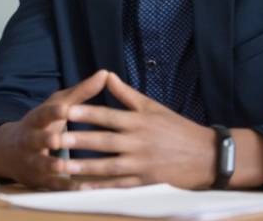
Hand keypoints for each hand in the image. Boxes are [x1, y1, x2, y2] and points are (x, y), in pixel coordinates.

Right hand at [0, 69, 109, 189]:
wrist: (11, 152)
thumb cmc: (43, 124)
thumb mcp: (57, 105)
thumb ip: (81, 92)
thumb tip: (105, 73)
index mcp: (36, 119)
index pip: (44, 113)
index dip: (53, 112)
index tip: (64, 109)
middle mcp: (30, 140)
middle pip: (37, 139)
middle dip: (46, 140)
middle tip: (58, 140)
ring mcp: (32, 160)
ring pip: (41, 164)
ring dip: (52, 166)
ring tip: (64, 167)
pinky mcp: (38, 180)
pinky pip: (51, 185)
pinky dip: (64, 187)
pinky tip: (79, 189)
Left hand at [61, 71, 215, 188]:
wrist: (206, 156)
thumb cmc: (177, 127)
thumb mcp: (153, 107)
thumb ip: (126, 94)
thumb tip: (106, 74)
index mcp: (139, 121)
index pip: (109, 116)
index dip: (87, 113)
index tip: (67, 110)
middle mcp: (139, 142)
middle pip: (104, 141)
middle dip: (79, 140)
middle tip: (56, 138)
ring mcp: (141, 164)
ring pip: (108, 166)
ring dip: (85, 166)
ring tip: (63, 165)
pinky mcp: (145, 182)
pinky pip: (119, 185)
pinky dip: (101, 187)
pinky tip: (83, 187)